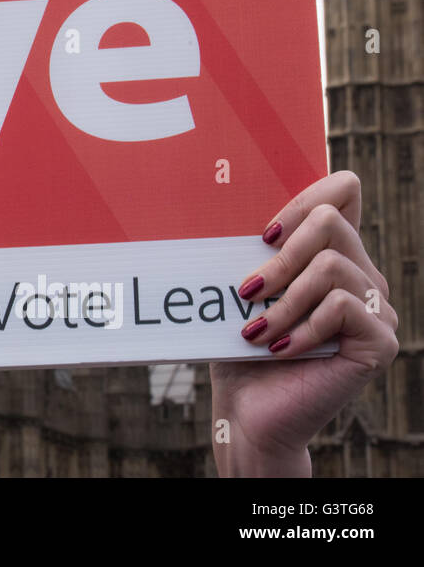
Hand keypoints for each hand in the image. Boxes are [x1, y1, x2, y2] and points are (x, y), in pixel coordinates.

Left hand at [209, 171, 397, 475]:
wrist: (249, 410)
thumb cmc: (240, 346)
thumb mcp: (242, 289)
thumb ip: (251, 250)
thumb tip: (220, 200)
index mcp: (333, 254)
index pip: (344, 190)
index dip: (304, 197)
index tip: (264, 234)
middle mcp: (362, 275)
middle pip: (333, 220)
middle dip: (280, 255)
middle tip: (248, 292)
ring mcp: (377, 309)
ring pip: (333, 265)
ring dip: (285, 298)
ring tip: (257, 330)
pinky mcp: (380, 342)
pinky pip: (342, 306)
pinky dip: (303, 327)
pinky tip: (281, 349)